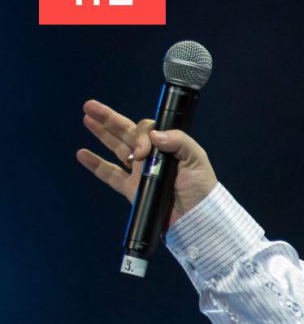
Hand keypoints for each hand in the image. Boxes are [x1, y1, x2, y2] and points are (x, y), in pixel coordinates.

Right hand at [77, 99, 217, 226]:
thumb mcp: (197, 159)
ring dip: (101, 134)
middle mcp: (152, 156)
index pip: (146, 130)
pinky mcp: (131, 189)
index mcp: (167, 146)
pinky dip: (95, 164)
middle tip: (90, 106)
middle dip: (109, 119)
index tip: (142, 151)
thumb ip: (179, 141)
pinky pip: (109, 174)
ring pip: (116, 148)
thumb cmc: (201, 187)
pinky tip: (82, 154)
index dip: (140, 134)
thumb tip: (153, 135)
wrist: (194, 217)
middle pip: (127, 133)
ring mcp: (139, 172)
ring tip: (86, 119)